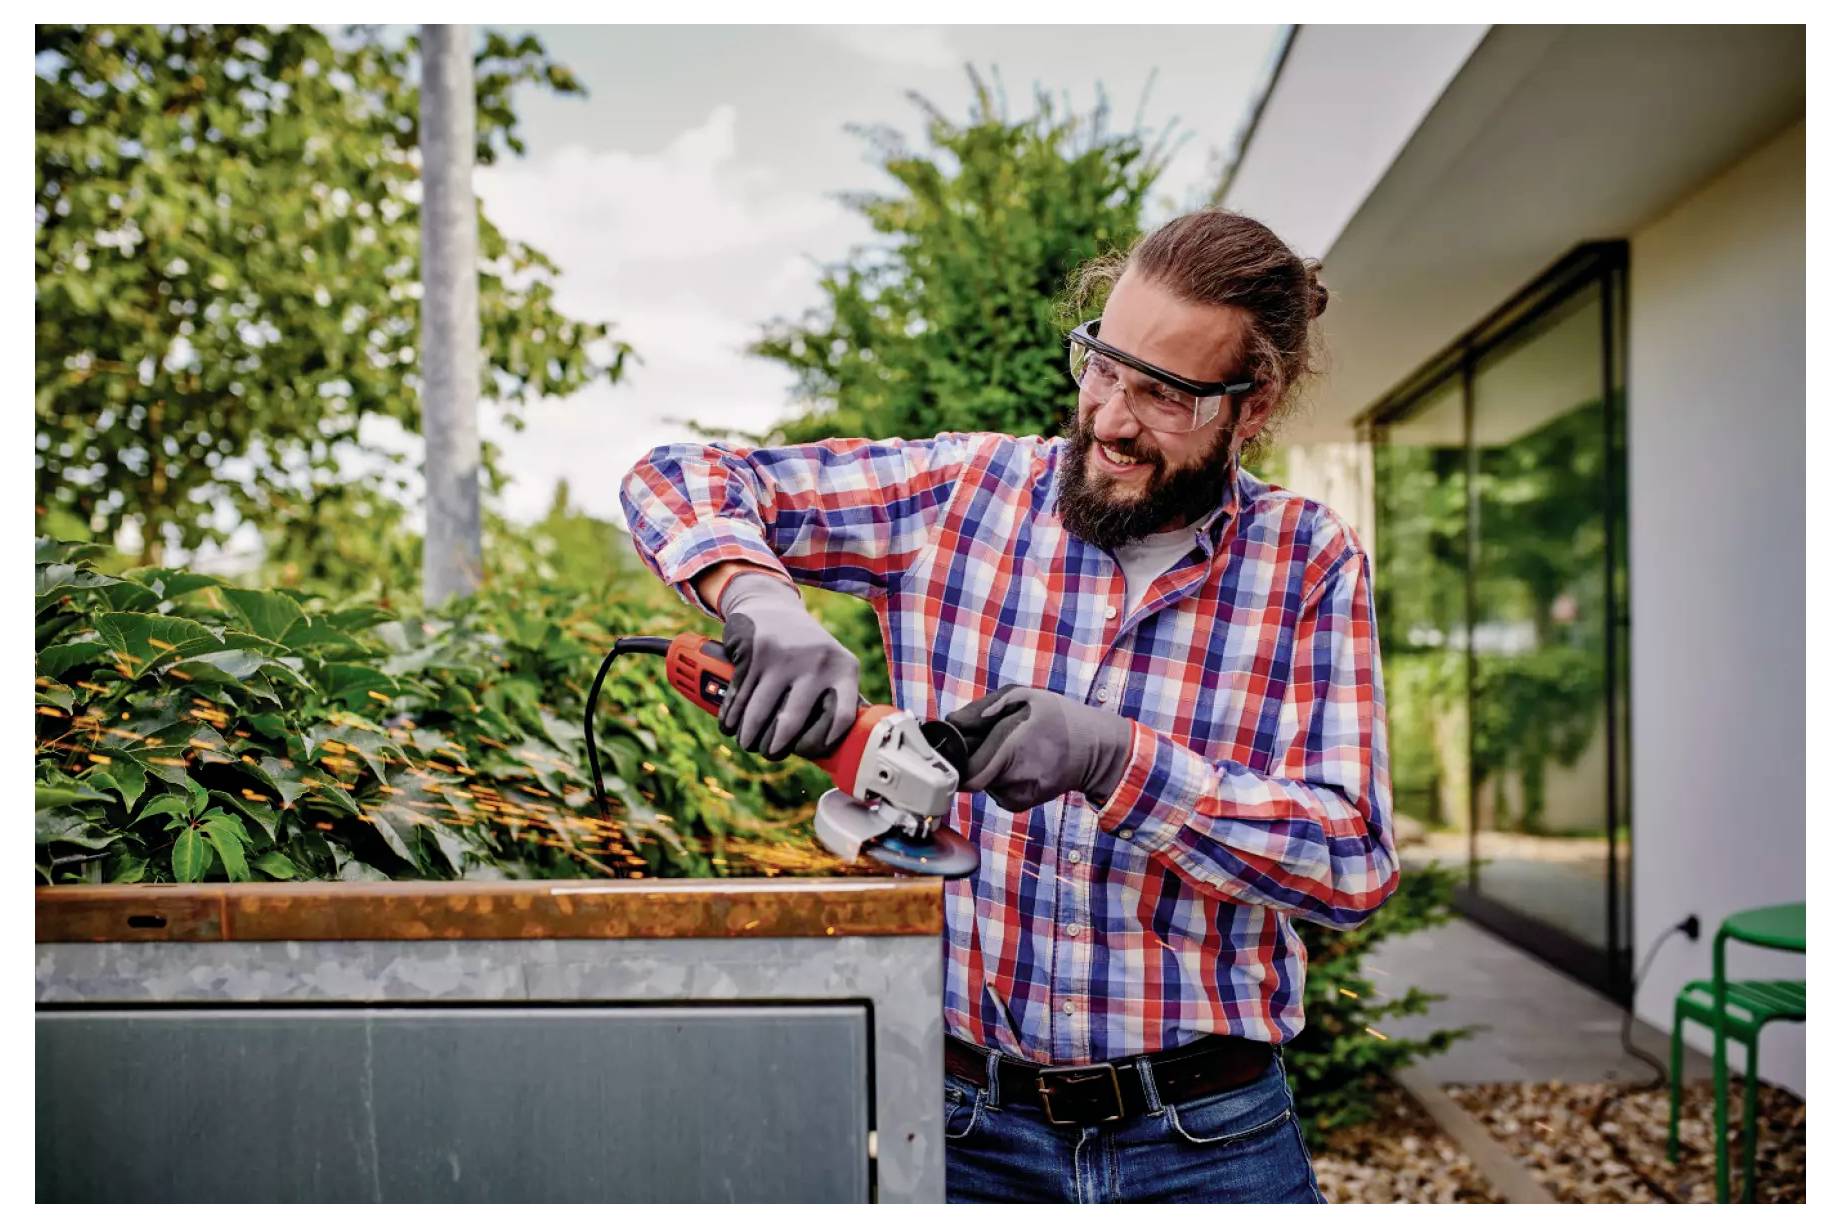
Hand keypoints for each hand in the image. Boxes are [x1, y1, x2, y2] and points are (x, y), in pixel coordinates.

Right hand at [716, 572, 859, 759]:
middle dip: (775, 746)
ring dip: (748, 735)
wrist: (771, 605)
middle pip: (793, 722)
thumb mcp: (830, 664)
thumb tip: (832, 751)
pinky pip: (740, 696)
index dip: (822, 742)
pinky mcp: (755, 653)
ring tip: (747, 742)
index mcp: (844, 669)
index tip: (806, 752)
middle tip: (769, 752)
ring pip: (760, 712)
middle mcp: (818, 662)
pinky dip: (731, 716)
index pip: (842, 717)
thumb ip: (834, 698)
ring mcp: (785, 657)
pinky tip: (730, 725)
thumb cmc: (806, 649)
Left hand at [942, 685, 1131, 811]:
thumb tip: (954, 722)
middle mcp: (1012, 778)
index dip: (957, 756)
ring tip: (1009, 750)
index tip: (959, 742)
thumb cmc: (1059, 718)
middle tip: (983, 743)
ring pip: (981, 783)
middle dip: (970, 760)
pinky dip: (997, 777)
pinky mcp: (1018, 805)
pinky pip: (993, 790)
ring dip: (985, 766)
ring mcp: (1016, 796)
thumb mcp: (1025, 696)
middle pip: (969, 778)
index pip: (965, 770)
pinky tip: (1017, 764)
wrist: (1096, 751)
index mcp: (1010, 748)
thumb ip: (985, 707)